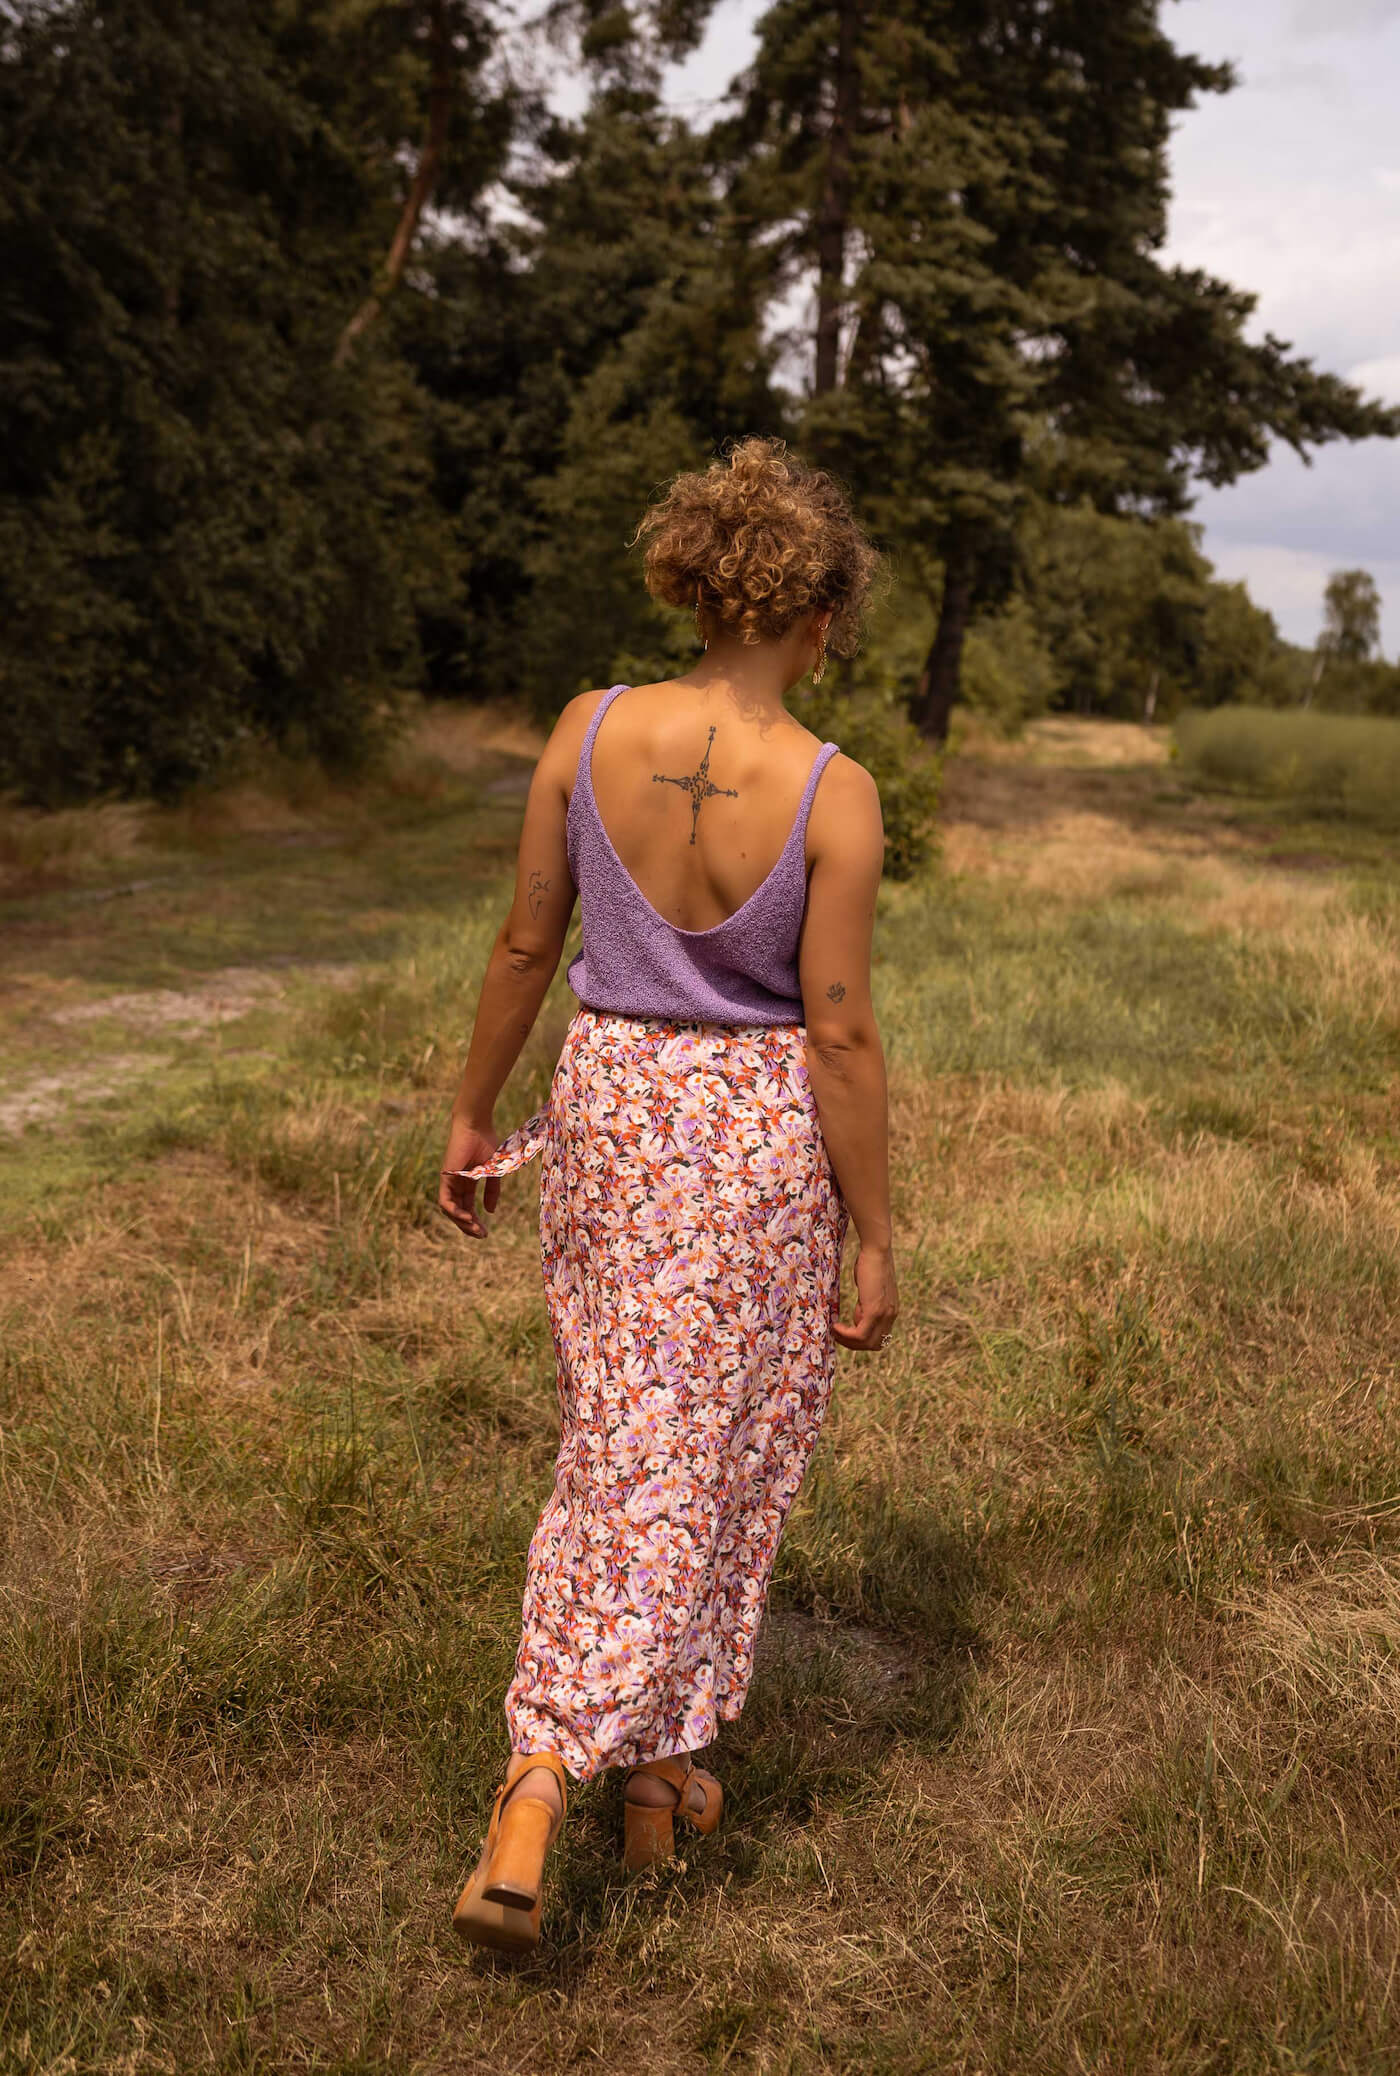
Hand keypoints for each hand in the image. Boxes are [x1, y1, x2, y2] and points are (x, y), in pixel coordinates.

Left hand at [437, 1114, 499, 1239]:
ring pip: (450, 1211)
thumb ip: (492, 1191)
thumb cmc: (486, 1142)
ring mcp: (449, 1182)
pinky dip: (455, 1212)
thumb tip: (490, 1211)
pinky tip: (468, 1218)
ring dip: (462, 1223)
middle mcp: (456, 1184)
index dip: (475, 1221)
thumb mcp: (493, 1172)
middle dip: (469, 1226)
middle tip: (482, 1235)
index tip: (486, 1232)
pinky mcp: (445, 1178)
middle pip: (459, 1212)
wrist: (476, 1126)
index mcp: (467, 1182)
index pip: (468, 1207)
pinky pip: (445, 1202)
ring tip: (476, 1230)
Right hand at [832, 1243, 897, 1352]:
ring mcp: (884, 1314)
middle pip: (873, 1345)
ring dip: (847, 1341)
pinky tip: (835, 1326)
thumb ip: (866, 1303)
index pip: (879, 1338)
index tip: (845, 1331)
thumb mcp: (869, 1289)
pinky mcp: (875, 1311)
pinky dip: (846, 1335)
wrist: (877, 1250)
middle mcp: (891, 1315)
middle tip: (836, 1335)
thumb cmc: (870, 1263)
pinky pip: (860, 1334)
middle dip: (853, 1345)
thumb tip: (858, 1315)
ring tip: (833, 1331)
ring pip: (866, 1343)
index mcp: (891, 1311)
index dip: (861, 1340)